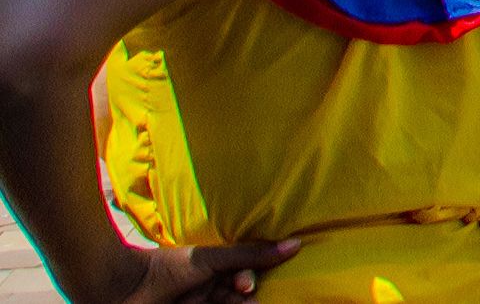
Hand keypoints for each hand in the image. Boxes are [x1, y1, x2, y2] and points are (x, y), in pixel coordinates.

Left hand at [98, 244, 297, 302]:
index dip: (248, 283)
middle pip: (237, 300)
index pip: (244, 280)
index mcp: (215, 274)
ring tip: (231, 302)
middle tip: (240, 298)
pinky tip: (222, 302)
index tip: (245, 286)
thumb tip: (296, 244)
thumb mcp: (211, 259)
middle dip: (243, 300)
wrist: (119, 287)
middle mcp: (207, 293)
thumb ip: (251, 254)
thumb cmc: (165, 267)